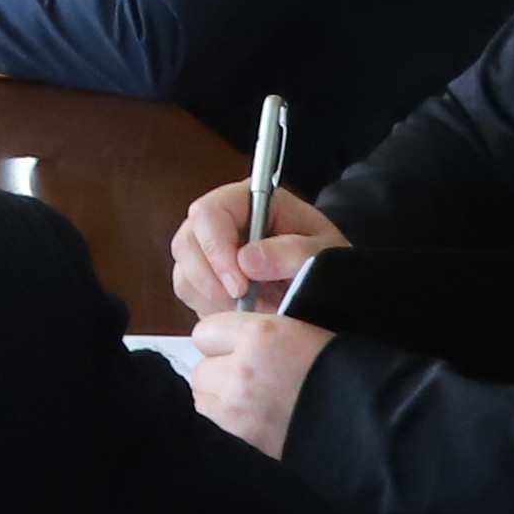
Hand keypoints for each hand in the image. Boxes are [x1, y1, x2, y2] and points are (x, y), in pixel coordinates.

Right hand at [164, 180, 338, 319]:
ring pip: (184, 271)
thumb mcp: (324, 252)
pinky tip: (239, 313)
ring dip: (211, 297)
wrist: (329, 284)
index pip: (209, 214)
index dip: (216, 250)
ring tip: (249, 309)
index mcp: (249, 201)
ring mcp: (209, 247)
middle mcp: (222, 219)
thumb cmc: (326, 260)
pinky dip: (209, 308)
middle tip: (242, 304)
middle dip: (210, 280)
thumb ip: (292, 252)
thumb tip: (246, 261)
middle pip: (187, 242)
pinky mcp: (205, 275)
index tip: (239, 286)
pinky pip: (188, 292)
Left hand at [185, 306, 333, 455]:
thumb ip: (258, 337)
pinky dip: (227, 430)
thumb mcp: (302, 336)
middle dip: (220, 378)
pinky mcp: (240, 444)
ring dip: (219, 406)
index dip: (222, 343)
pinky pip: (214, 431)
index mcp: (260, 336)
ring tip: (253, 411)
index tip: (237, 352)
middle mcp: (241, 371)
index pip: (205, 333)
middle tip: (252, 386)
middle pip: (200, 371)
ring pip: (201, 403)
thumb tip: (229, 344)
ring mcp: (236, 412)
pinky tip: (254, 430)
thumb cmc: (347, 376)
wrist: (373, 424)